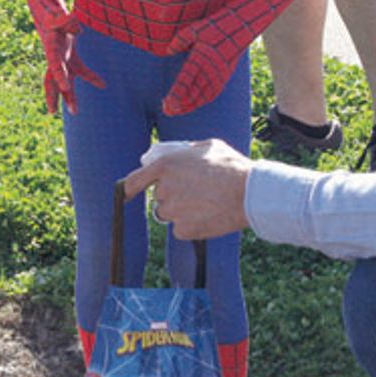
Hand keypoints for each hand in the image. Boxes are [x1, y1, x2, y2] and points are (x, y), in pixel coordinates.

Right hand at [40, 13, 104, 114]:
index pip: (54, 66)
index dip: (59, 77)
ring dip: (69, 96)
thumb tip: (78, 29)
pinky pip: (82, 72)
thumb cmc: (54, 17)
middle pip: (53, 80)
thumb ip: (67, 21)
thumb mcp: (58, 17)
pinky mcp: (72, 60)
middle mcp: (56, 59)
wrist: (51, 19)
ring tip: (74, 112)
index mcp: (51, 49)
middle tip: (53, 112)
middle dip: (53, 96)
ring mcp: (63, 62)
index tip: (65, 88)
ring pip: (66, 82)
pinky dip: (92, 77)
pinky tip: (103, 84)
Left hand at [123, 139, 251, 239]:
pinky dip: (192, 225)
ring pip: (170, 213)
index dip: (129, 188)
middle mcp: (164, 189)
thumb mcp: (207, 146)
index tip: (127, 194)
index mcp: (165, 165)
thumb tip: (182, 154)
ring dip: (182, 210)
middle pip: (160, 197)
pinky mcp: (183, 230)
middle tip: (197, 191)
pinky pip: (181, 228)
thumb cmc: (231, 166)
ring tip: (206, 202)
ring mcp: (172, 211)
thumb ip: (187, 151)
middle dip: (173, 195)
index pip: (135, 180)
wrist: (248, 193)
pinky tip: (208, 216)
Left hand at [162, 22, 235, 115]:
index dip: (177, 93)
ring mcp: (219, 76)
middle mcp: (210, 70)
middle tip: (166, 111)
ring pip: (202, 97)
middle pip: (193, 93)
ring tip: (174, 111)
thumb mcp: (194, 30)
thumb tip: (167, 52)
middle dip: (179, 104)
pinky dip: (200, 102)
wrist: (240, 28)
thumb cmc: (214, 27)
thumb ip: (179, 41)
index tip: (167, 103)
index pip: (186, 79)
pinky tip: (190, 105)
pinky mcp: (224, 78)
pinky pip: (211, 95)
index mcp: (201, 57)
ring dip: (188, 106)